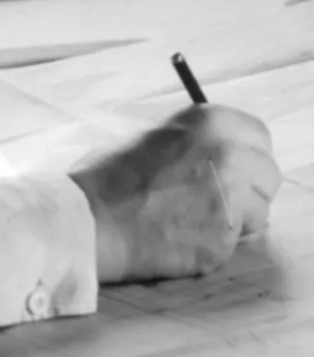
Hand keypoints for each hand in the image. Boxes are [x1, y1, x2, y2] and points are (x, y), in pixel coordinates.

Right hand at [70, 104, 281, 283]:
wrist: (94, 215)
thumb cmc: (113, 174)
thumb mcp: (157, 137)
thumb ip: (196, 142)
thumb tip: (220, 153)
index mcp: (210, 122)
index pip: (257, 134)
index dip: (246, 150)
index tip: (235, 161)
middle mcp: (229, 154)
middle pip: (268, 172)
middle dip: (249, 185)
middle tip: (220, 194)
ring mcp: (231, 198)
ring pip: (259, 210)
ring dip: (236, 215)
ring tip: (192, 214)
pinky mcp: (226, 238)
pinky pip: (235, 239)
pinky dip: (215, 239)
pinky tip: (182, 233)